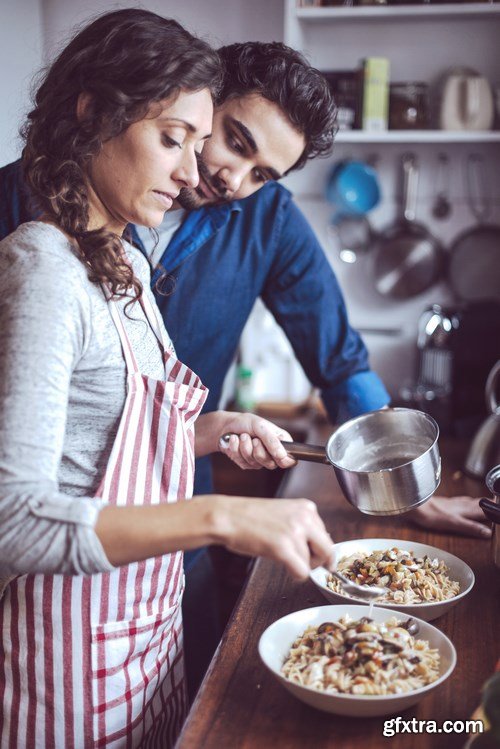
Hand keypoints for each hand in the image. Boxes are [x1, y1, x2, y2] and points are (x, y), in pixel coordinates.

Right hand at [208, 494, 334, 579]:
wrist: (228, 516)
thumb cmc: (251, 517)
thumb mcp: (284, 513)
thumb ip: (303, 525)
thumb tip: (320, 545)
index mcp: (307, 507)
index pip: (326, 535)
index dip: (319, 549)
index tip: (315, 556)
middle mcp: (305, 517)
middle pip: (327, 550)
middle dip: (319, 561)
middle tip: (305, 564)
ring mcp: (295, 532)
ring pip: (311, 563)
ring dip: (299, 566)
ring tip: (281, 556)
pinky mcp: (283, 548)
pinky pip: (302, 572)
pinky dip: (296, 575)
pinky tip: (286, 567)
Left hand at [218, 412, 296, 469]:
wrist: (226, 425)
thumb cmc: (246, 422)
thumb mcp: (260, 426)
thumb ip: (272, 440)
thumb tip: (282, 455)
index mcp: (280, 443)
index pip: (290, 460)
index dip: (285, 460)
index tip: (277, 454)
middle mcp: (271, 453)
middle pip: (271, 464)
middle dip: (259, 451)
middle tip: (254, 439)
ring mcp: (258, 460)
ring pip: (255, 462)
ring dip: (245, 447)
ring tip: (242, 436)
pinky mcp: (245, 463)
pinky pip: (242, 462)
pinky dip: (236, 449)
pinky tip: (235, 440)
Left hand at [408, 495, 491, 538]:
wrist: (416, 504)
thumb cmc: (433, 514)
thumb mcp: (454, 524)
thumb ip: (471, 527)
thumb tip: (488, 533)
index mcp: (465, 510)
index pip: (483, 510)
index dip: (492, 510)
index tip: (499, 509)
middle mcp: (461, 505)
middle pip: (478, 504)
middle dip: (488, 504)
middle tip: (496, 504)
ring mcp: (452, 503)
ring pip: (470, 501)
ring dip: (479, 502)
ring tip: (486, 501)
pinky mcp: (444, 502)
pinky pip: (461, 500)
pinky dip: (467, 501)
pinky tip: (464, 501)